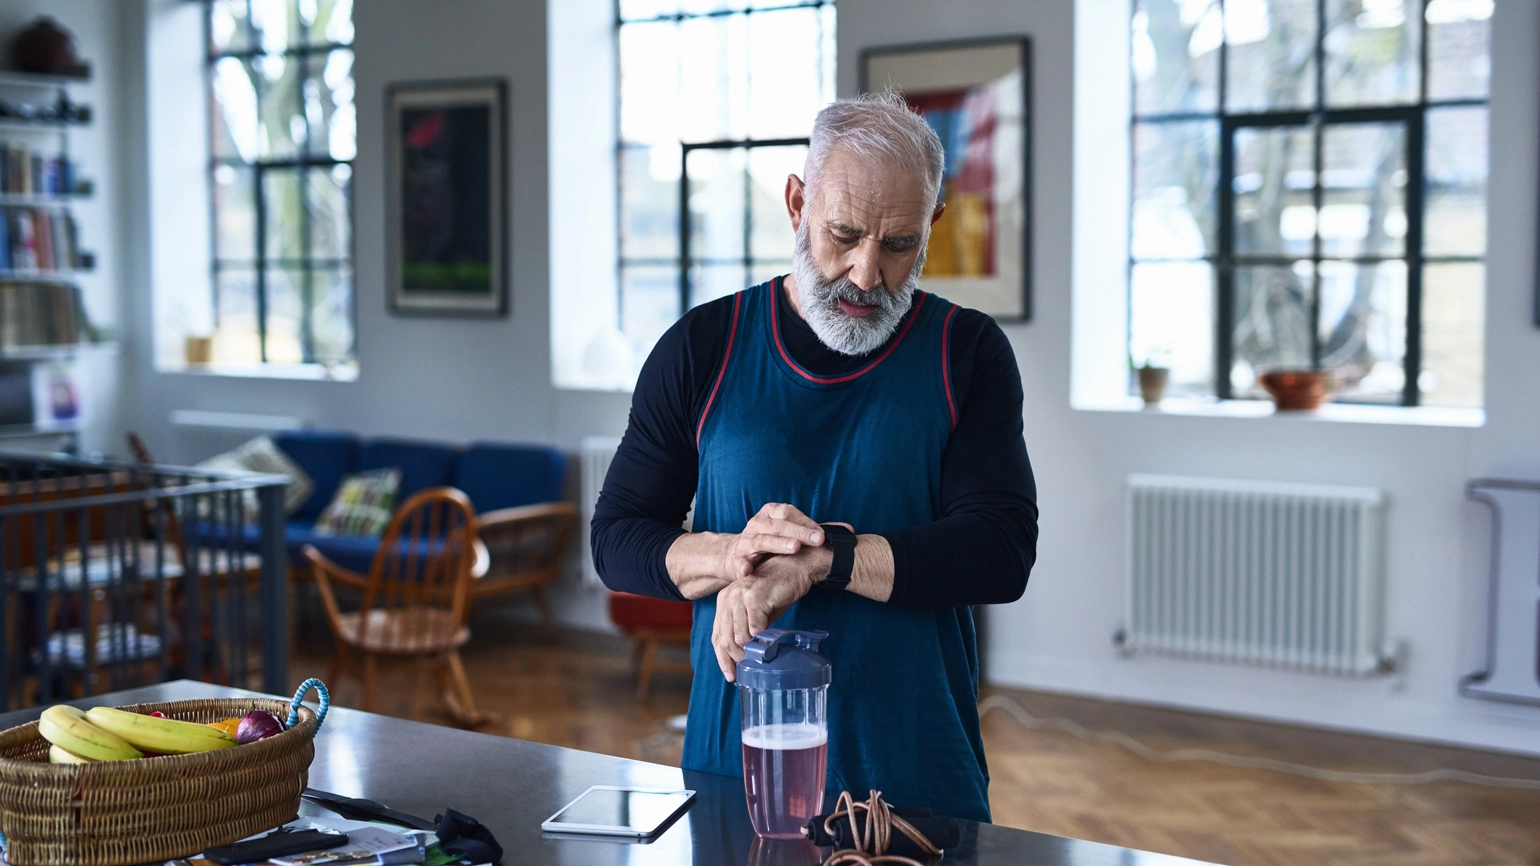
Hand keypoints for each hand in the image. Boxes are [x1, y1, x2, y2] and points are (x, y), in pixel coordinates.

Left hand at [712, 545, 831, 681]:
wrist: (794, 568)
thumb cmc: (777, 591)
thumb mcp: (757, 613)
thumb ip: (747, 630)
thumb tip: (745, 657)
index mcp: (724, 601)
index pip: (717, 635)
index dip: (722, 658)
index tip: (731, 675)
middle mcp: (727, 597)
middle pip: (725, 637)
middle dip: (735, 658)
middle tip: (746, 671)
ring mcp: (739, 595)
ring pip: (738, 635)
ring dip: (749, 650)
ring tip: (759, 659)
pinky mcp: (754, 596)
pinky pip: (755, 626)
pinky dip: (760, 638)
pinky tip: (766, 645)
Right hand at [722, 503, 824, 578]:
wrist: (739, 552)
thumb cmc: (771, 540)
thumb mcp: (785, 529)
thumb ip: (805, 530)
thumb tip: (836, 533)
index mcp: (769, 513)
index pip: (788, 513)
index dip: (806, 522)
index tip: (821, 534)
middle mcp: (757, 524)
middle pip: (779, 526)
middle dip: (799, 533)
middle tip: (817, 540)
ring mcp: (747, 540)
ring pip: (763, 541)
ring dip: (779, 544)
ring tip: (795, 548)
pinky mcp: (738, 558)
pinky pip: (740, 562)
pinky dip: (743, 565)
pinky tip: (748, 570)